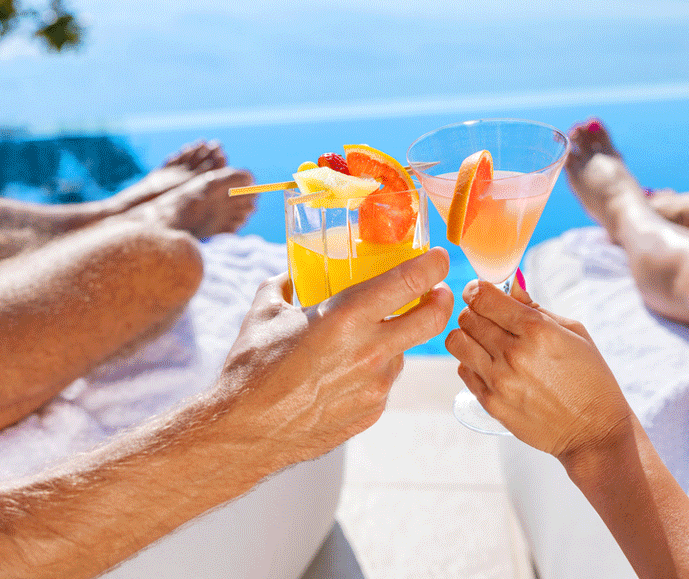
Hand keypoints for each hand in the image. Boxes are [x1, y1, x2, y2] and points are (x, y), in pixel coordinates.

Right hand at [217, 248, 452, 465]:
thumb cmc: (252, 369)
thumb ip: (287, 283)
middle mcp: (371, 351)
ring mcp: (376, 386)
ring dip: (394, 340)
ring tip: (359, 341)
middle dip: (442, 299)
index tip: (439, 256)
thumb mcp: (265, 311)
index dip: (434, 264)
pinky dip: (373, 371)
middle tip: (438, 291)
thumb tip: (294, 273)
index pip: (411, 281)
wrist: (246, 432)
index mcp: (347, 317)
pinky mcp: (372, 411)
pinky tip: (342, 374)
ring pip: (403, 352)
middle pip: (433, 319)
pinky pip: (384, 381)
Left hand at [444, 279, 632, 460]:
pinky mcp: (491, 403)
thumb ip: (536, 308)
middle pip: (467, 317)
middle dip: (475, 312)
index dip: (477, 289)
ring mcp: (499, 381)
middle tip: (488, 319)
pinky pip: (463, 371)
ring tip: (485, 343)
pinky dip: (471, 363)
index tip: (480, 292)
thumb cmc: (590, 378)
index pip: (483, 297)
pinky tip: (491, 366)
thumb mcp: (574, 333)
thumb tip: (510, 287)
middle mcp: (513, 354)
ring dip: (468, 337)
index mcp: (537, 331)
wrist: (594, 431)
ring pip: (457, 342)